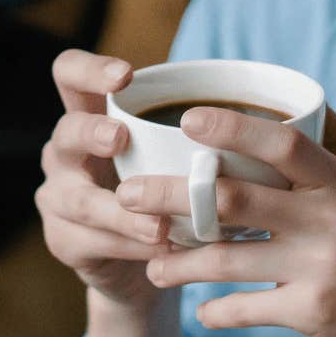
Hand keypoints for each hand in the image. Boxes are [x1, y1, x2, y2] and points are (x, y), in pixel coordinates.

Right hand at [35, 49, 172, 311]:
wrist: (139, 267)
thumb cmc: (166, 194)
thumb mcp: (174, 157)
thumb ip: (198, 135)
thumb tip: (277, 117)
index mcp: (89, 115)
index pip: (69, 73)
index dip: (90, 70)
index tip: (126, 76)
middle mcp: (65, 151)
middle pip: (66, 131)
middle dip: (92, 133)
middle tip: (120, 138)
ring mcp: (58, 197)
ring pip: (80, 200)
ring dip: (121, 211)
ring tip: (159, 224)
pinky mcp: (63, 240)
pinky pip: (93, 241)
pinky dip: (130, 245)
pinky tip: (161, 249)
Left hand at [116, 106, 335, 336]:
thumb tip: (315, 103)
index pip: (286, 142)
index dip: (234, 127)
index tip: (189, 119)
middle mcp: (333, 221)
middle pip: (234, 198)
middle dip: (170, 195)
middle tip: (127, 193)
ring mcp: (323, 268)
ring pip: (228, 259)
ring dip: (179, 262)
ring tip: (152, 264)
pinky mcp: (315, 314)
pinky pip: (248, 309)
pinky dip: (217, 312)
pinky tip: (200, 312)